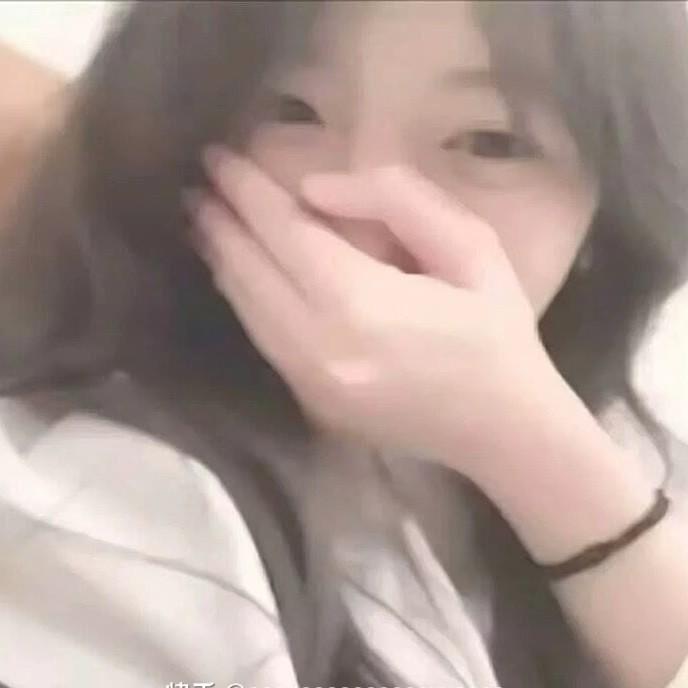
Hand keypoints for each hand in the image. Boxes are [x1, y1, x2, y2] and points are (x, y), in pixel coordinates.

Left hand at [189, 148, 564, 474]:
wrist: (502, 430)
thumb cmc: (497, 333)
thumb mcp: (470, 248)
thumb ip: (397, 201)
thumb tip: (313, 190)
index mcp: (362, 304)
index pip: (284, 231)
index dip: (246, 190)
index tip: (217, 156)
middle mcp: (318, 346)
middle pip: (249, 270)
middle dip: (220, 220)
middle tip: (199, 182)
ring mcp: (306, 383)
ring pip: (245, 307)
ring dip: (223, 258)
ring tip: (206, 219)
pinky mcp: (308, 403)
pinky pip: (261, 338)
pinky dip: (243, 297)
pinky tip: (238, 272)